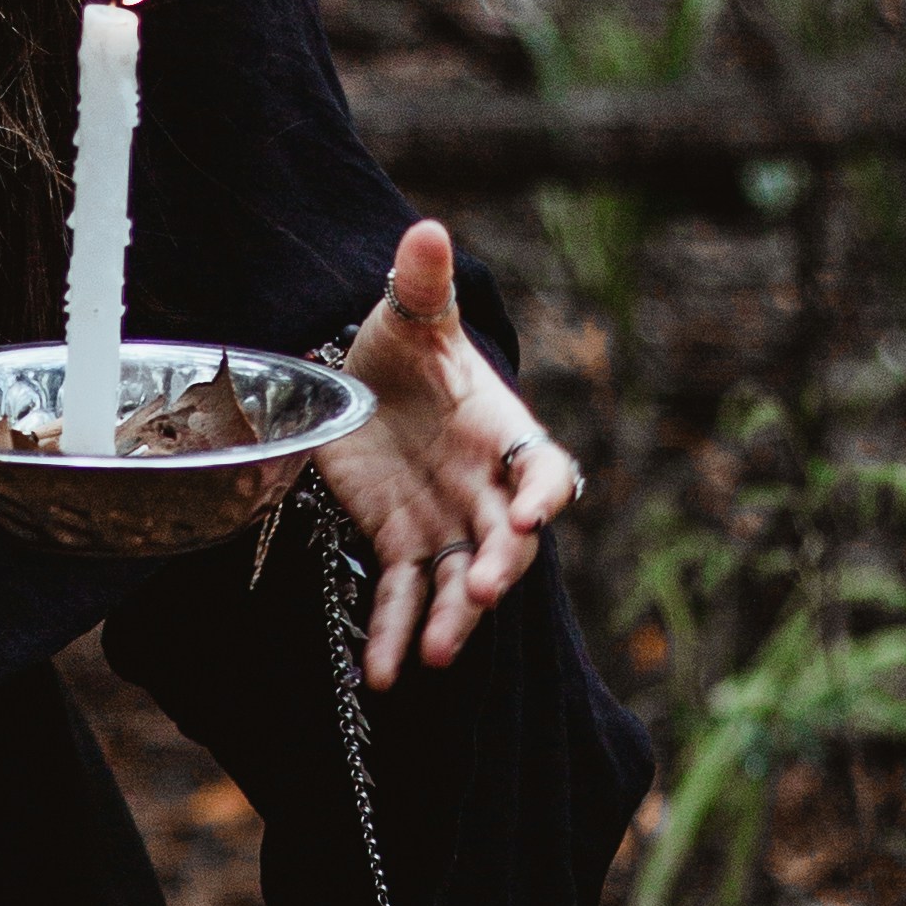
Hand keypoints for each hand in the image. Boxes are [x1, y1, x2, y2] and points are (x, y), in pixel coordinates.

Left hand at [312, 218, 581, 686]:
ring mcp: (445, 525)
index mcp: (502, 434)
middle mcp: (485, 490)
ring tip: (429, 657)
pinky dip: (392, 635)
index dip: (544, 495)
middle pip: (507, 540)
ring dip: (449, 620)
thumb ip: (422, 284)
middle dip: (497, 567)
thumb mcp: (408, 315)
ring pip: (458, 582)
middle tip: (480, 592)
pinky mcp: (401, 547)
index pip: (543, 470)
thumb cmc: (402, 346)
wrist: (362, 381)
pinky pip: (401, 598)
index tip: (530, 515)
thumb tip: (427, 231)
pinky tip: (380, 674)